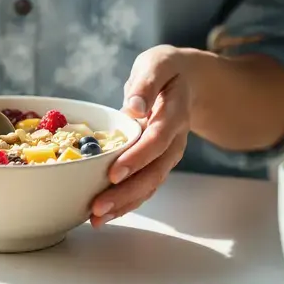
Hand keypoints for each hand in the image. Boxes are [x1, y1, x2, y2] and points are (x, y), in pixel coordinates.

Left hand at [91, 46, 211, 226]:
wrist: (187, 80)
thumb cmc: (166, 70)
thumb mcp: (157, 64)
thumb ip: (146, 84)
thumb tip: (133, 106)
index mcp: (174, 113)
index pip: (157, 139)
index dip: (137, 158)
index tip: (114, 172)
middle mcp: (174, 139)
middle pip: (154, 172)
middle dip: (127, 193)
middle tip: (98, 207)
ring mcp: (167, 154)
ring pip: (150, 184)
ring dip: (124, 204)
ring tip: (96, 219)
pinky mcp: (157, 162)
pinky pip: (145, 185)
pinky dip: (126, 202)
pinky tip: (104, 213)